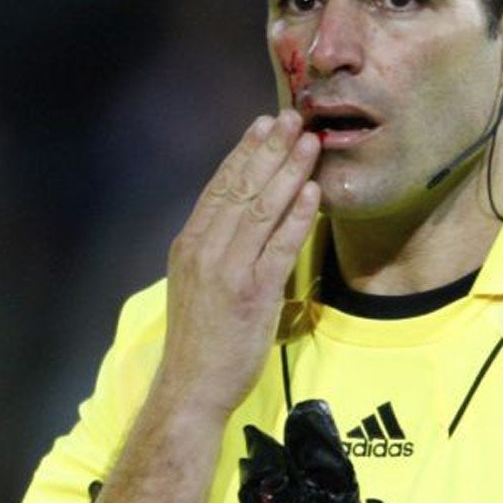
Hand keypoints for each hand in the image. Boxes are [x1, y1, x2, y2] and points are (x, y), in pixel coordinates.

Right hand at [158, 110, 320, 416]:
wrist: (192, 386)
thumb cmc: (200, 338)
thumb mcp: (196, 282)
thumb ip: (215, 247)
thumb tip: (241, 215)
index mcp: (190, 244)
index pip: (220, 186)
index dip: (244, 152)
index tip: (263, 124)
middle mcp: (205, 250)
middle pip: (242, 188)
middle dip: (270, 149)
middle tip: (293, 117)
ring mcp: (228, 271)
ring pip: (261, 209)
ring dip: (289, 172)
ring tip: (310, 143)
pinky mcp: (252, 294)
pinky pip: (278, 246)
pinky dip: (296, 217)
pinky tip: (312, 193)